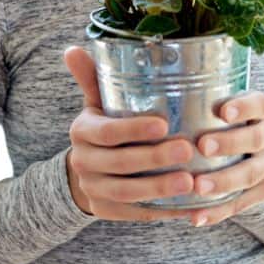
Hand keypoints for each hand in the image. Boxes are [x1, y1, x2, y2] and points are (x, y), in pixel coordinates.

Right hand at [63, 46, 195, 222]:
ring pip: (128, 193)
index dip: (134, 129)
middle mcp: (84, 162)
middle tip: (188, 149)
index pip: (108, 131)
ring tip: (191, 181)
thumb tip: (72, 49)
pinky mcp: (107, 212)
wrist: (85, 170)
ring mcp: (95, 190)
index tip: (164, 124)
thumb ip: (92, 78)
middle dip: (155, 158)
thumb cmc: (103, 127)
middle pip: (121, 163)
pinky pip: (136, 214)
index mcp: (82, 132)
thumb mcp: (96, 103)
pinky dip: (163, 210)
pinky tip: (189, 206)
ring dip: (160, 189)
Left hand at [186, 91, 263, 227]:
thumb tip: (150, 97)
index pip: (259, 103)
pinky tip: (196, 217)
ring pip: (251, 174)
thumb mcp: (217, 109)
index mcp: (261, 110)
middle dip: (229, 143)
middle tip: (203, 147)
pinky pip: (243, 204)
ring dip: (223, 181)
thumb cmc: (220, 124)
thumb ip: (197, 104)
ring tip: (198, 187)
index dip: (244, 107)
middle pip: (256, 139)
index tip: (222, 112)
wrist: (253, 156)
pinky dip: (218, 211)